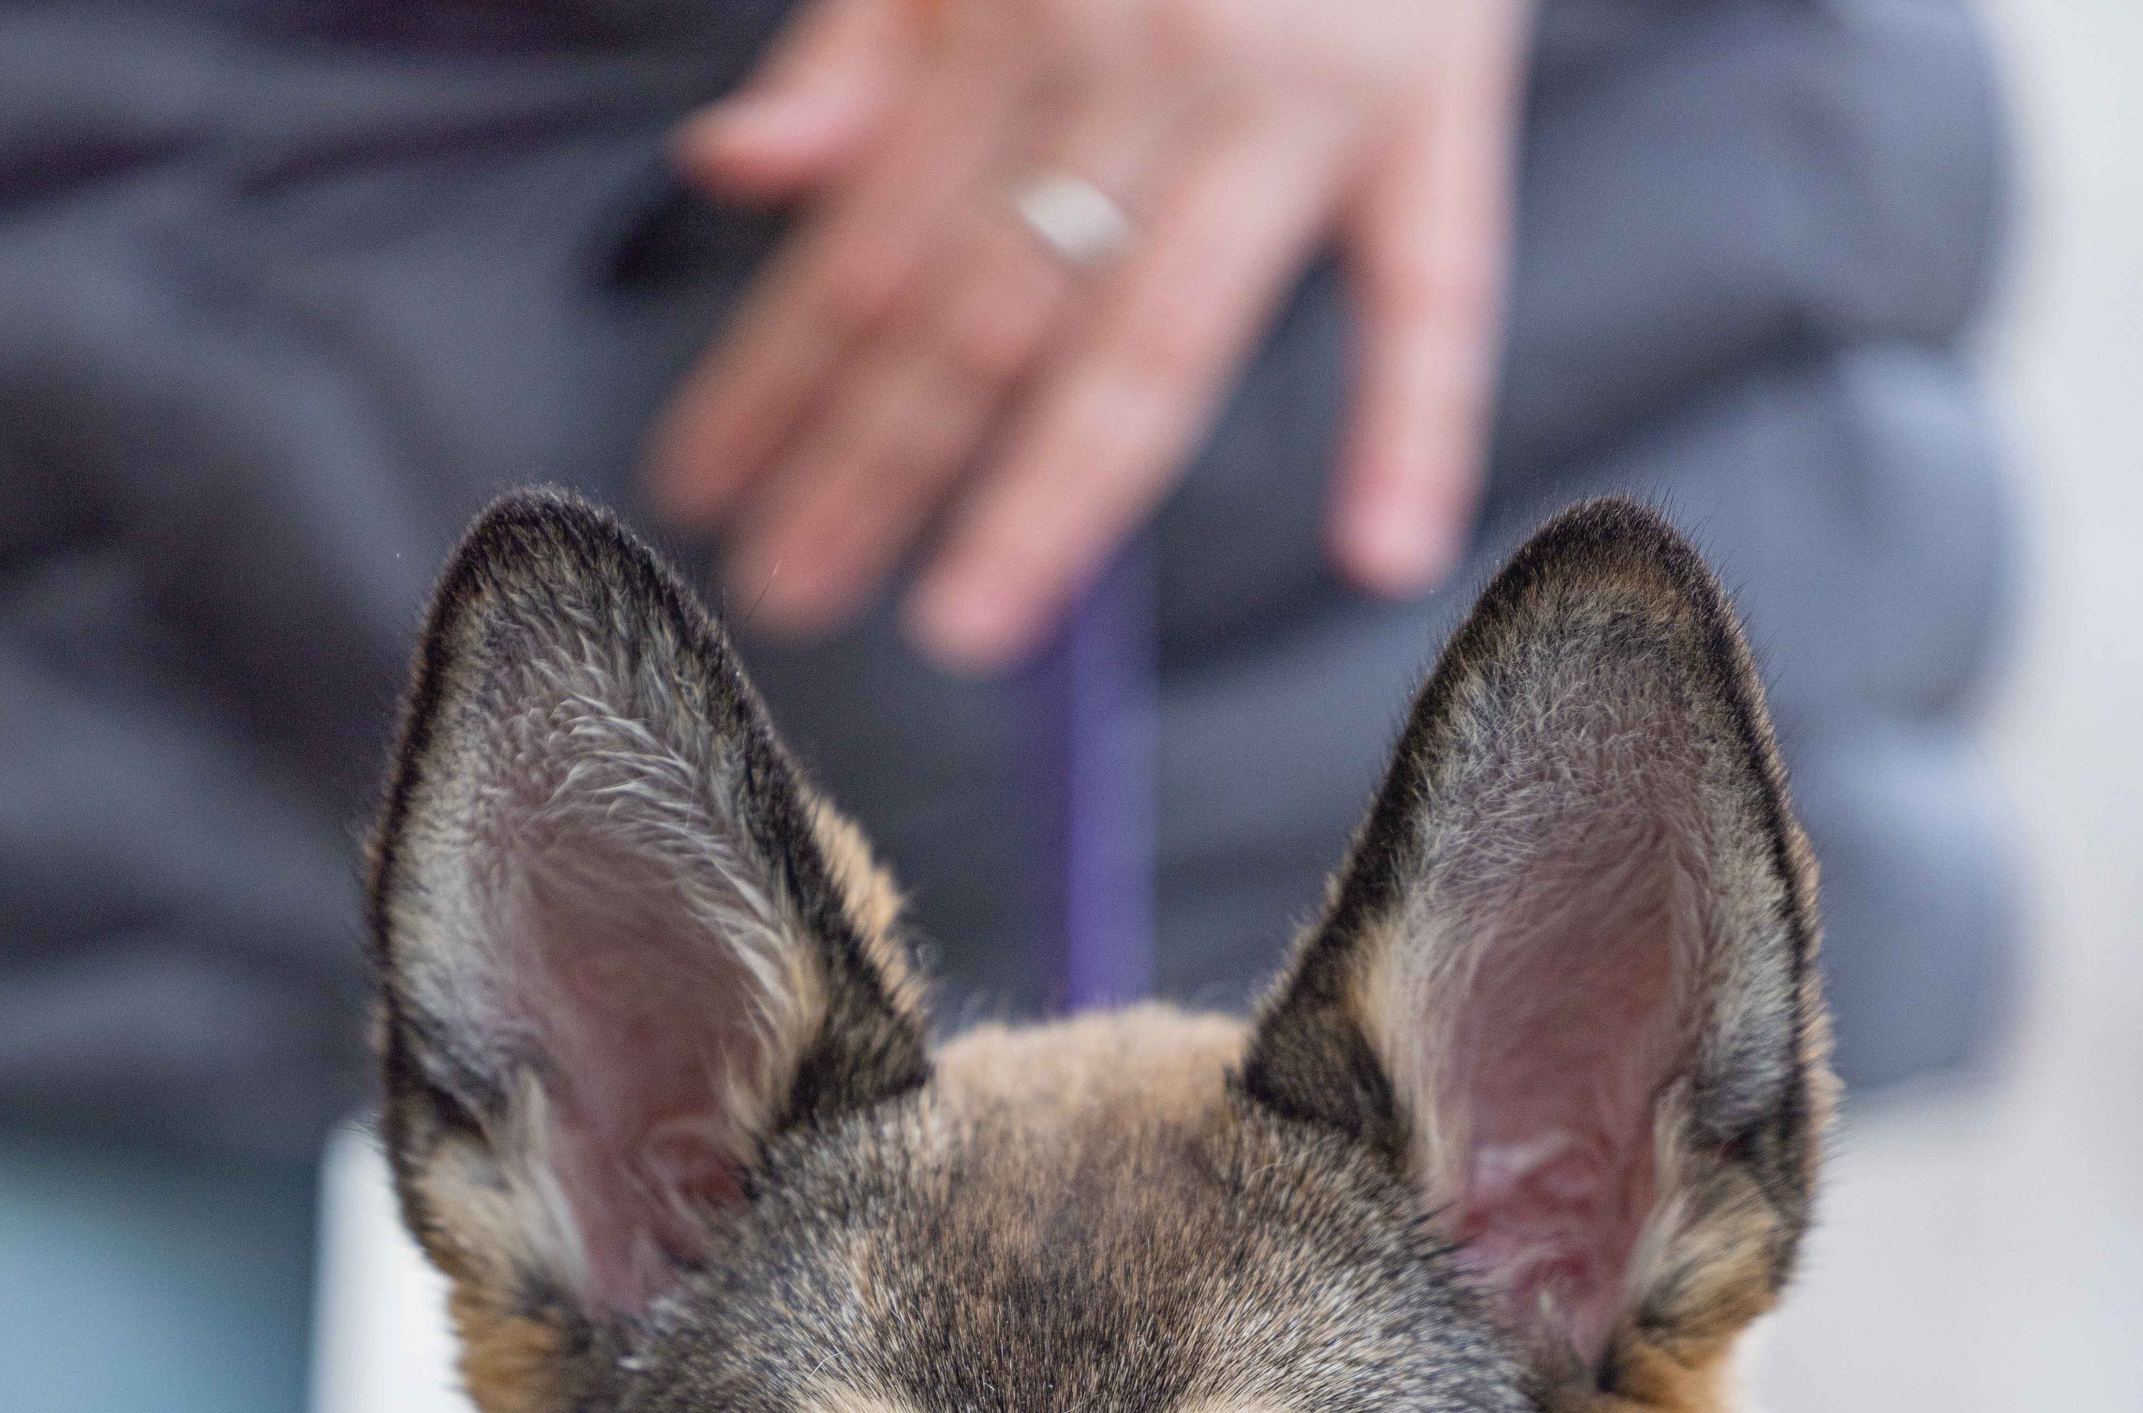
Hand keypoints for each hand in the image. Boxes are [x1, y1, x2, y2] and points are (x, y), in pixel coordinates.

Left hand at [644, 0, 1533, 671]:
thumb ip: (863, 35)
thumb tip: (740, 170)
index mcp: (1017, 0)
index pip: (868, 242)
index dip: (775, 376)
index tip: (707, 490)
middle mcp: (1140, 55)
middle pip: (983, 311)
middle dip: (873, 466)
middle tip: (793, 594)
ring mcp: (1291, 93)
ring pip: (1148, 333)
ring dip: (1050, 498)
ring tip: (968, 620)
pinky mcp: (1434, 101)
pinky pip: (1435, 286)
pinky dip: (1415, 421)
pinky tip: (1379, 549)